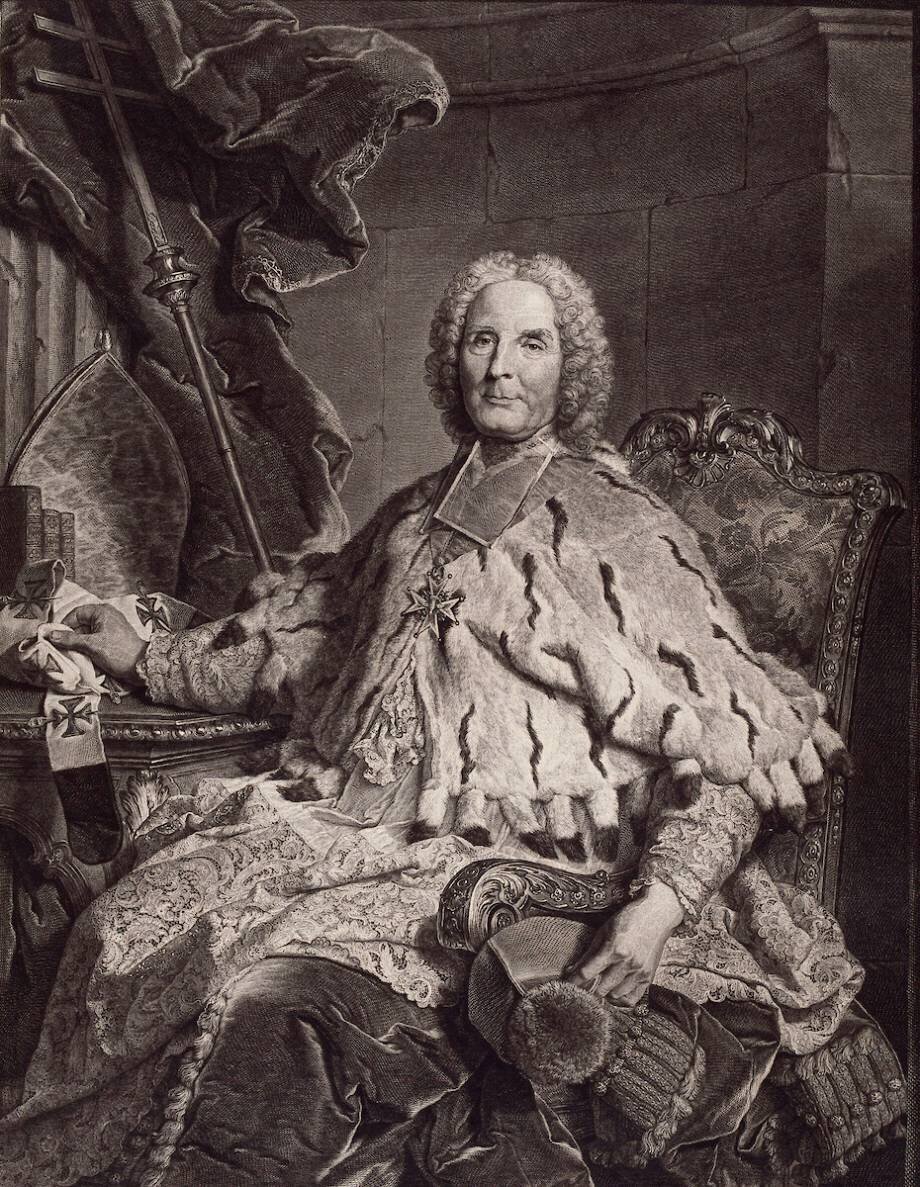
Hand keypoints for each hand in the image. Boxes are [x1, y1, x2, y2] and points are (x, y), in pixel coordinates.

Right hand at [53, 604, 148, 684]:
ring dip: (78, 644)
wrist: (141, 666)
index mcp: (102, 611)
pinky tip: (82, 657)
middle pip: (80, 623)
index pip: (76, 613)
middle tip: (61, 648)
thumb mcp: (91, 645)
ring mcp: (110, 628)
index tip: (55, 637)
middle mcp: (106, 616)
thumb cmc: (119, 652)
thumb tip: (51, 635)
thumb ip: (70, 639)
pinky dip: (87, 648)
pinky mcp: (112, 639)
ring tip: (71, 654)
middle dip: (70, 636)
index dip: (64, 624)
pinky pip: (94, 641)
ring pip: (86, 634)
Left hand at [565, 881, 683, 1004]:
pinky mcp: (648, 977)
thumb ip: (589, 952)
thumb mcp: (604, 930)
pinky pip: (631, 999)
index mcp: (613, 949)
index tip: (565, 984)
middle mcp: (627, 963)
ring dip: (604, 993)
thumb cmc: (628, 919)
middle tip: (582, 985)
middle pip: (600, 989)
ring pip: (614, 996)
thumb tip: (572, 970)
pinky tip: (614, 990)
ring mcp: (639, 972)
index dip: (573, 980)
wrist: (657, 914)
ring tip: (599, 985)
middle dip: (588, 988)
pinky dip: (620, 999)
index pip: (587, 972)